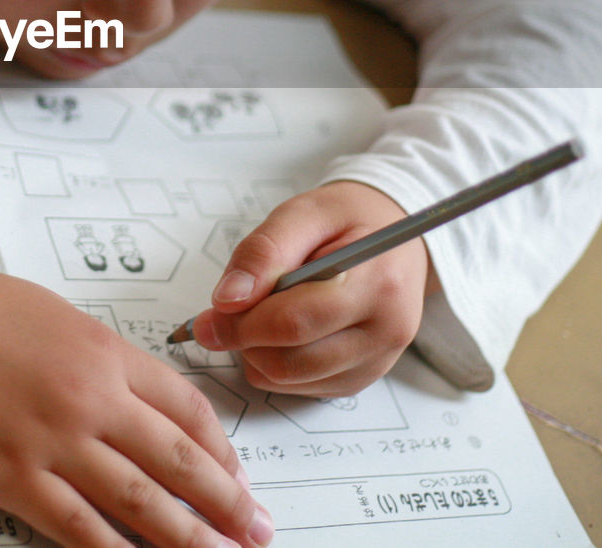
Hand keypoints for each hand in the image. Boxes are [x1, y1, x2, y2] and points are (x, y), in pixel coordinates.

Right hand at [0, 218, 272, 547]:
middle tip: (258, 533)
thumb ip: (97, 358)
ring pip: (141, 502)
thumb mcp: (48, 315)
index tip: (239, 477)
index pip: (187, 407)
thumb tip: (131, 401)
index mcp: (103, 349)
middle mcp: (90, 395)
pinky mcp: (7, 475)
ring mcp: (50, 439)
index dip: (222, 451)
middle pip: (180, 459)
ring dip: (189, 539)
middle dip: (228, 503)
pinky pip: (75, 528)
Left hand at [190, 181, 436, 396]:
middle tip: (226, 312)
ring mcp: (377, 362)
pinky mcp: (361, 379)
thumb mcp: (303, 213)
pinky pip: (300, 388)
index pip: (296, 322)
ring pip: (290, 380)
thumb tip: (227, 300)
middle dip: (245, 339)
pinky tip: (281, 330)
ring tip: (261, 312)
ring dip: (257, 353)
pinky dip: (276, 364)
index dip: (242, 322)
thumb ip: (263, 252)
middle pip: (291, 361)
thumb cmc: (347, 220)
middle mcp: (386, 332)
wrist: (390, 236)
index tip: (211, 312)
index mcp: (378, 284)